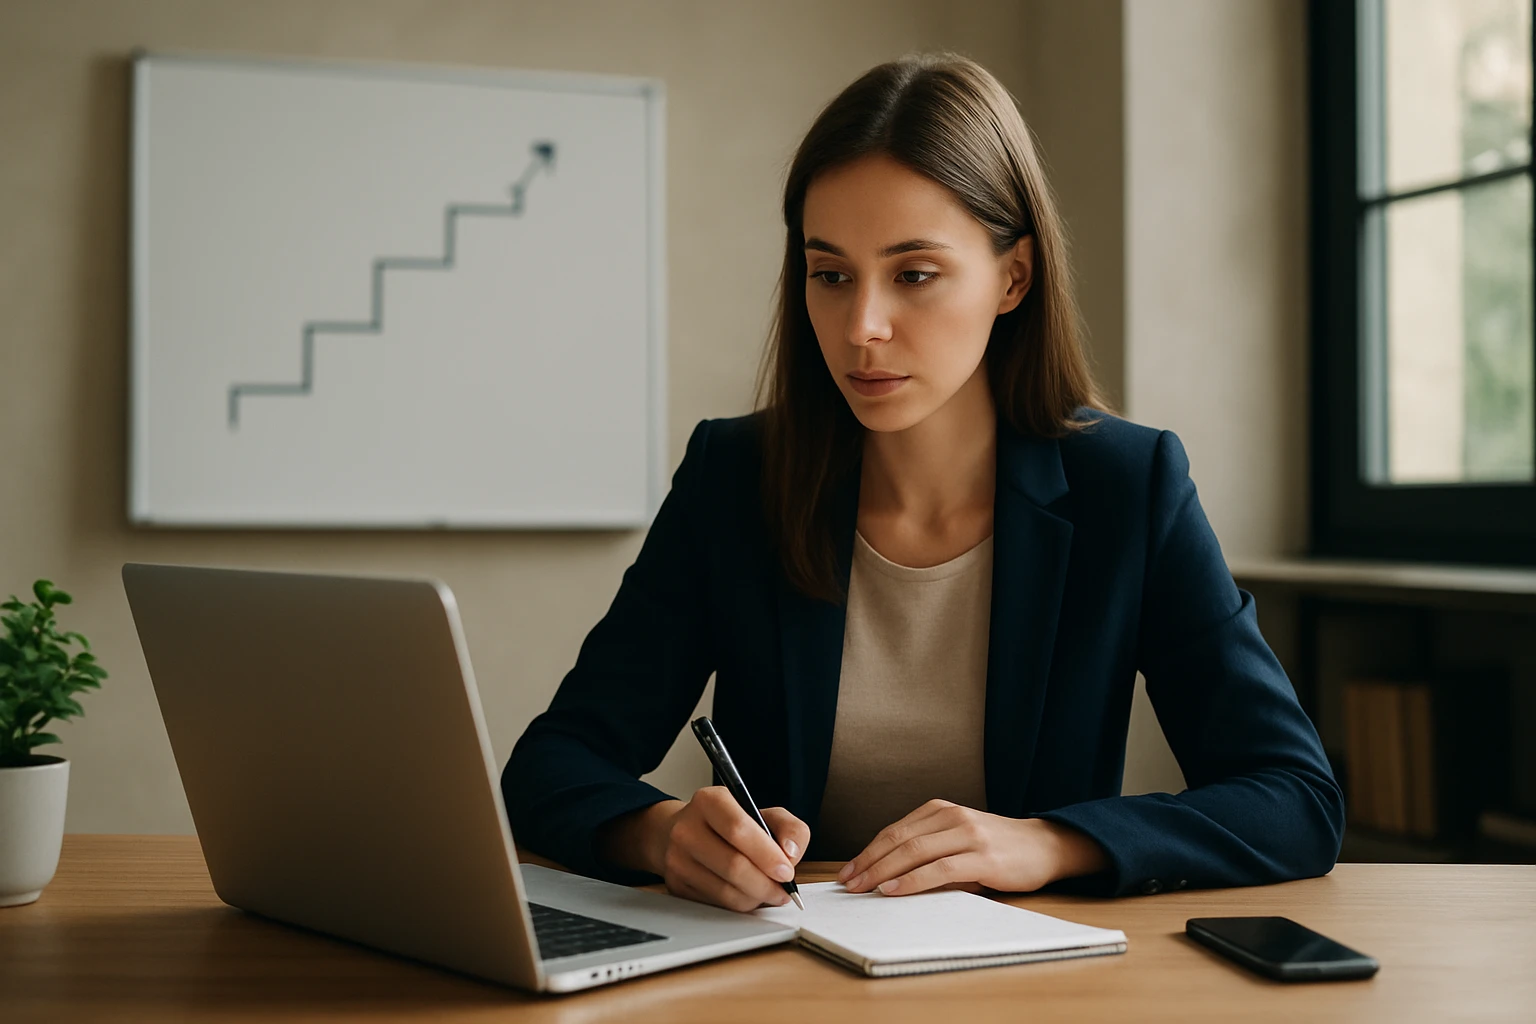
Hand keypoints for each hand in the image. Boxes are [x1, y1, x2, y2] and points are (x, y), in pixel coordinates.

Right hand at [602, 788, 809, 912]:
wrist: (688, 832)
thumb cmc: (732, 825)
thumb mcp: (764, 814)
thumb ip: (789, 828)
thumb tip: (791, 853)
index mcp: (709, 801)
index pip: (738, 829)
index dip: (767, 854)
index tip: (787, 871)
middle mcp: (687, 828)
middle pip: (733, 865)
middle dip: (766, 884)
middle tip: (784, 890)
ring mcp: (677, 858)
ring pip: (725, 891)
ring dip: (756, 898)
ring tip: (770, 893)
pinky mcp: (676, 884)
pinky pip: (716, 904)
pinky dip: (740, 904)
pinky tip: (749, 894)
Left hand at [836, 799, 1107, 896]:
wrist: (1044, 846)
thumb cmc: (997, 849)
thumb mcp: (959, 841)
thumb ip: (928, 852)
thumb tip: (886, 876)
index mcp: (940, 811)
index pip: (893, 831)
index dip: (867, 851)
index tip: (847, 872)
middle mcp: (951, 817)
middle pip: (898, 839)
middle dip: (868, 863)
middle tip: (847, 884)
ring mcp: (967, 834)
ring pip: (914, 851)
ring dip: (883, 871)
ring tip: (863, 889)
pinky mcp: (983, 857)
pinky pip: (940, 868)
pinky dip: (913, 880)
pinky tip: (894, 889)